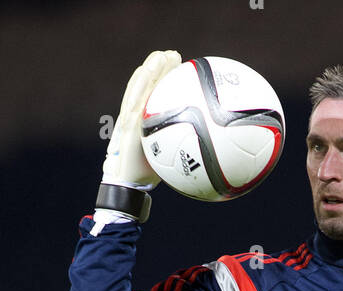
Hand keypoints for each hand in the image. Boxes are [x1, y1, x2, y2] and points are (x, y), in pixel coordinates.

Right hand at [102, 50, 181, 188]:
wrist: (129, 184)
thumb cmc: (149, 172)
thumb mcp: (174, 159)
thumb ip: (188, 148)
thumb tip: (216, 149)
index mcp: (146, 116)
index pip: (156, 90)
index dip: (166, 74)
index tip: (179, 62)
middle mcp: (137, 113)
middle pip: (147, 83)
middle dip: (158, 66)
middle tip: (173, 54)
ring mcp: (130, 118)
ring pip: (137, 88)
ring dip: (148, 72)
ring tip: (160, 57)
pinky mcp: (126, 128)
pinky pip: (133, 107)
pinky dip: (139, 91)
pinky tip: (147, 80)